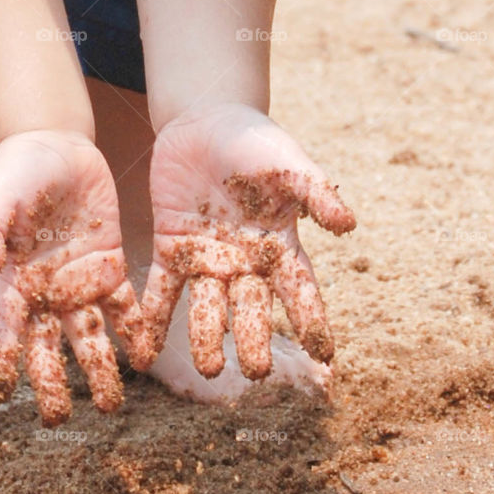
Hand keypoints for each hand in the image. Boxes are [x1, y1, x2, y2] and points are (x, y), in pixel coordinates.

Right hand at [0, 130, 144, 426]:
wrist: (55, 146)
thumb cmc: (14, 172)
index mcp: (10, 280)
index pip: (1, 329)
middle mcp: (43, 293)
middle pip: (46, 346)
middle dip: (50, 382)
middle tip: (57, 419)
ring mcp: (78, 284)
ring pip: (88, 337)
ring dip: (98, 370)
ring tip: (110, 406)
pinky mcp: (110, 268)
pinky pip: (124, 308)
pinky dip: (133, 333)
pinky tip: (144, 358)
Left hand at [137, 104, 355, 380]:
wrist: (205, 122)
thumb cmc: (256, 142)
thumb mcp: (288, 163)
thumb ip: (315, 192)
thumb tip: (349, 225)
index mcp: (278, 245)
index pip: (300, 290)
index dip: (312, 321)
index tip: (324, 355)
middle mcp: (244, 262)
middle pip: (251, 309)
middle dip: (254, 339)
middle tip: (254, 371)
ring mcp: (207, 259)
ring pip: (208, 307)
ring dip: (207, 338)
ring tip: (208, 369)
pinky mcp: (172, 248)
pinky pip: (161, 288)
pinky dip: (152, 318)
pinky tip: (144, 349)